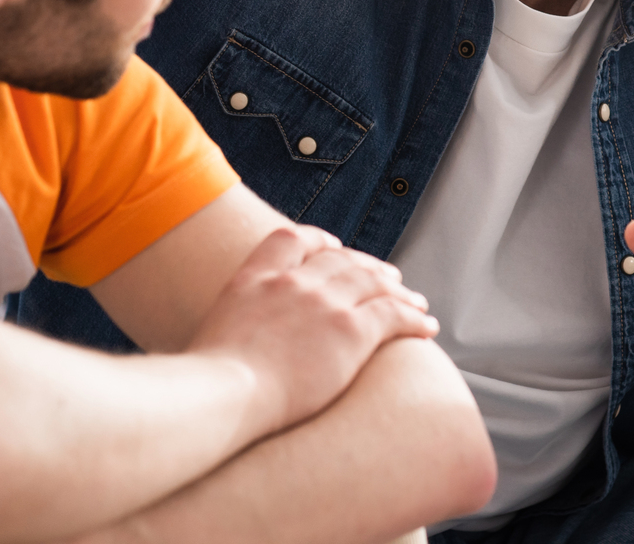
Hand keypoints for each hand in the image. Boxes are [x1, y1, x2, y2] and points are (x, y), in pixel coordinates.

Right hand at [186, 225, 438, 436]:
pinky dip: (414, 318)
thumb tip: (237, 345)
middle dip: (371, 268)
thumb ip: (234, 325)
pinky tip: (426, 326)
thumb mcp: (210, 334)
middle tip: (390, 278)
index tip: (336, 248)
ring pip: (375, 284)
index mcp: (255, 278)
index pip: (295, 239)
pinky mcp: (350, 331)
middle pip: (343, 261)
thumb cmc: (208, 383)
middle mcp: (293, 283)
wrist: (222, 395)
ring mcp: (324, 304)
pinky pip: (394, 315)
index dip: (321, 242)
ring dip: (400, 291)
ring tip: (415, 301)